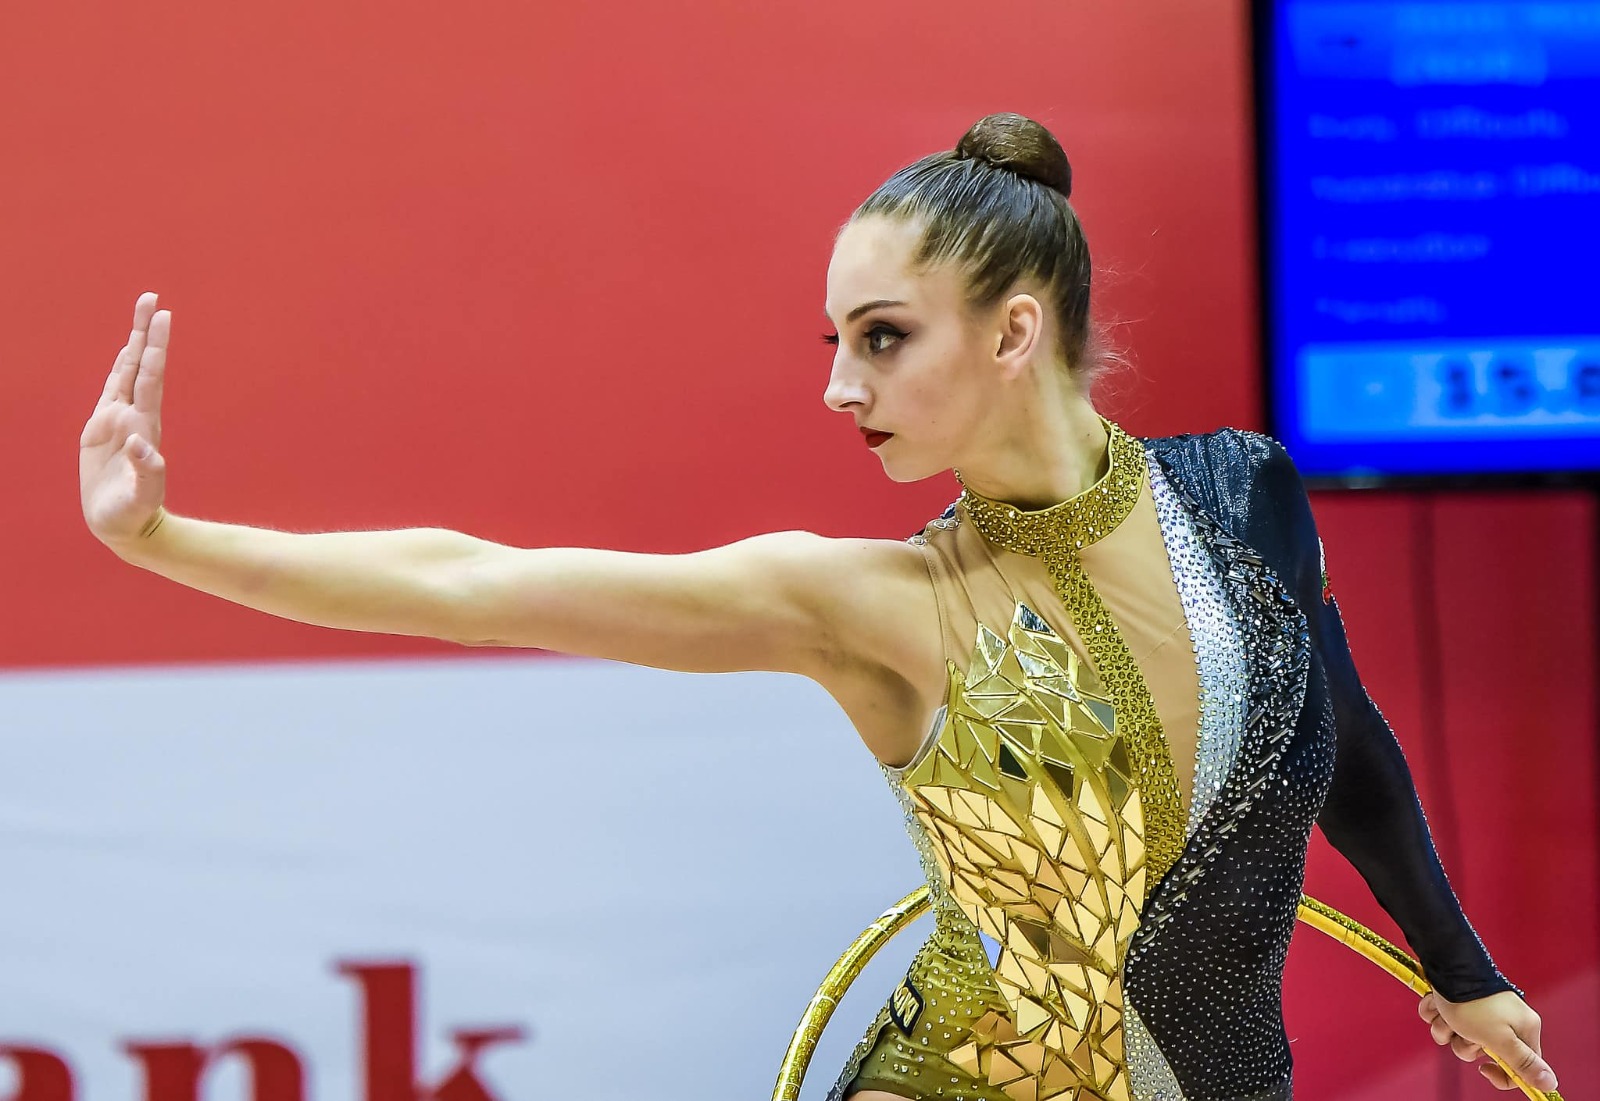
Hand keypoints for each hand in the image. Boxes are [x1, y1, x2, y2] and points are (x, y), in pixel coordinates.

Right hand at [81, 292, 170, 548]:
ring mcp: (118, 419)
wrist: (124, 524)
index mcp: (145, 425)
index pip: (151, 378)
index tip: (164, 317)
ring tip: (143, 311)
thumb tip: (142, 444)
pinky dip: (116, 368)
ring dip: (133, 342)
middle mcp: (134, 415)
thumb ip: (146, 472)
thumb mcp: (142, 496)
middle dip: (145, 331)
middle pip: (140, 364)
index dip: (155, 347)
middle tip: (151, 297)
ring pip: (125, 371)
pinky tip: (125, 352)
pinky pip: (110, 389)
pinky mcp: (101, 428)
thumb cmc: (135, 513)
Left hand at [1419, 989, 1556, 1091]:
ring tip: (1446, 1013)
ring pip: (1457, 1036)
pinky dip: (1435, 1013)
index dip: (1502, 1074)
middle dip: (1463, 1043)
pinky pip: (1442, 1019)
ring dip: (1445, 1028)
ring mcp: (1478, 1010)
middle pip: (1481, 1051)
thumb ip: (1523, 1063)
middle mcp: (1503, 1020)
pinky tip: (1436, 1002)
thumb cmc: (1474, 1003)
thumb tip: (1551, 1085)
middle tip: (1463, 1030)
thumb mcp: (1500, 1039)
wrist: (1446, 966)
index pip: (1520, 1066)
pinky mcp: (1457, 1001)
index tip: (1484, 1069)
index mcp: (1523, 1028)